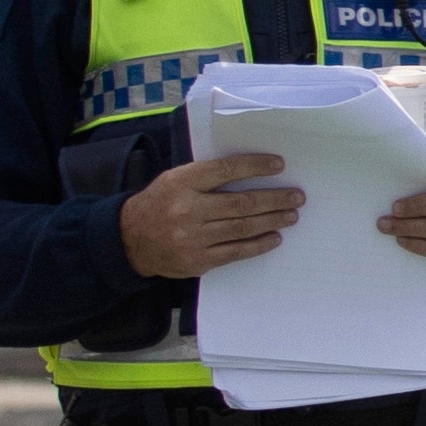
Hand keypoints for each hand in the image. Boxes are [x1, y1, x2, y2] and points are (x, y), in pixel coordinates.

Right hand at [121, 154, 298, 277]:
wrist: (128, 240)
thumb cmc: (159, 204)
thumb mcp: (175, 180)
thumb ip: (206, 176)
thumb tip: (251, 170)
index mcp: (181, 183)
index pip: (225, 170)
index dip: (255, 166)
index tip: (279, 164)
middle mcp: (187, 210)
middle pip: (241, 203)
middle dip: (274, 199)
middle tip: (297, 196)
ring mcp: (192, 238)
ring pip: (242, 228)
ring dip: (272, 221)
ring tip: (291, 215)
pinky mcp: (197, 261)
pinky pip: (235, 252)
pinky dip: (258, 244)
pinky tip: (274, 238)